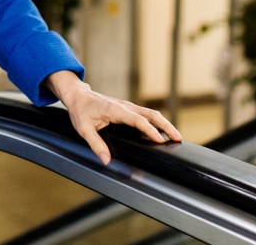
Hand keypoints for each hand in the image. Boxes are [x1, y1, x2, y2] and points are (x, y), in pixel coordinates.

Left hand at [46, 70, 181, 164]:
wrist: (77, 95)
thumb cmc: (80, 110)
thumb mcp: (83, 129)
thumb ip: (95, 144)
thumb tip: (106, 160)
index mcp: (116, 110)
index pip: (138, 120)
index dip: (150, 130)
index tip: (160, 140)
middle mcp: (125, 106)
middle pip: (151, 114)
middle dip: (165, 125)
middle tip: (177, 138)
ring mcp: (127, 106)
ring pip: (150, 113)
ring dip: (164, 123)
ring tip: (175, 137)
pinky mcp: (127, 108)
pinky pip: (145, 114)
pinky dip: (156, 121)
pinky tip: (161, 131)